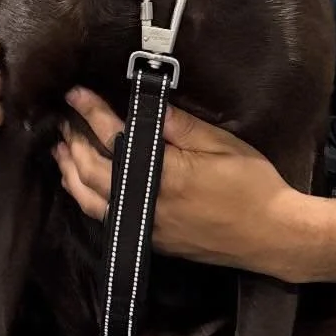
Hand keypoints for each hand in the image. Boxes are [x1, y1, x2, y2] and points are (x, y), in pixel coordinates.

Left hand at [54, 87, 301, 272]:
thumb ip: (181, 126)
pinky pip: (106, 218)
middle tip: (64, 120)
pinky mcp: (153, 242)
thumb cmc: (253, 186)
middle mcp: (148, 204)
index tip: (75, 94)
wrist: (273, 236)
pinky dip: (87, 199)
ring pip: (93, 201)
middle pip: (93, 171)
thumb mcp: (222, 145)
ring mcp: (148, 227)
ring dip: (72, 174)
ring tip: (61, 152)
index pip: (115, 138)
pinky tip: (84, 186)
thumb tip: (146, 104)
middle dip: (74, 142)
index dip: (92, 113)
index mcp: (166, 175)